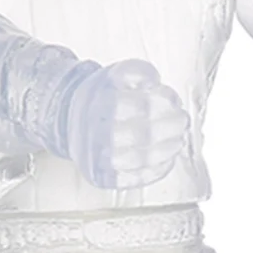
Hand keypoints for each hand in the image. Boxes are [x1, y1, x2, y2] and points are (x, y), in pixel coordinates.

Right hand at [62, 59, 189, 189]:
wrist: (68, 118)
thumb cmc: (101, 96)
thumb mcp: (114, 74)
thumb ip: (138, 72)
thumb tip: (156, 82)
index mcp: (98, 103)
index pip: (139, 106)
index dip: (163, 103)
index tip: (176, 101)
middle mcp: (94, 131)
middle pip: (142, 134)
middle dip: (170, 128)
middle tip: (183, 121)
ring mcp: (96, 157)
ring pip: (139, 159)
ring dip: (167, 150)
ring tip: (180, 140)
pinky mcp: (100, 176)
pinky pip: (133, 179)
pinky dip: (156, 170)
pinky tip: (168, 159)